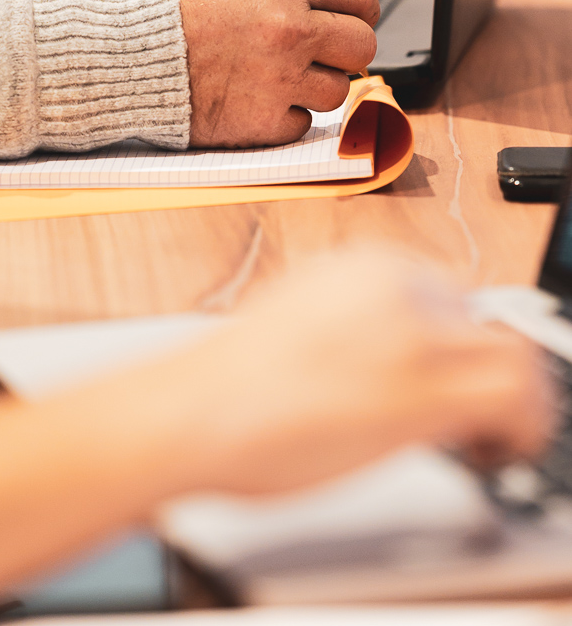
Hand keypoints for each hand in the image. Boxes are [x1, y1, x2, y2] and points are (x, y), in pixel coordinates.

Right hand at [151, 246, 554, 497]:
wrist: (194, 411)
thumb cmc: (231, 385)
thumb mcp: (303, 321)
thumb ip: (360, 324)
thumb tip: (394, 357)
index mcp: (365, 264)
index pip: (453, 298)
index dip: (461, 348)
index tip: (457, 380)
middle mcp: (396, 283)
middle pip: (485, 322)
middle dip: (487, 372)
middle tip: (476, 419)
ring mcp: (411, 332)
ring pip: (514, 352)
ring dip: (516, 400)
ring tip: (490, 440)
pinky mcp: (422, 388)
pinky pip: (514, 395)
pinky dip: (522, 425)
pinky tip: (493, 452)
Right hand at [173, 0, 378, 146]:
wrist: (126, 54)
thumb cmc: (174, 7)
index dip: (361, 5)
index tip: (354, 15)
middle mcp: (290, 29)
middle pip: (362, 44)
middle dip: (345, 47)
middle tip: (324, 49)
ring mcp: (280, 78)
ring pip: (338, 89)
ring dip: (314, 83)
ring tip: (279, 73)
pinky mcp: (264, 121)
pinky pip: (303, 122)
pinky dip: (285, 113)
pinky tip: (257, 96)